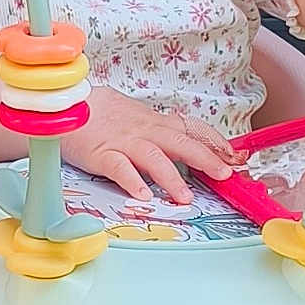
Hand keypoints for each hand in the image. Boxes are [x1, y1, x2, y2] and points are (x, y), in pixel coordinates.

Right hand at [61, 87, 236, 203]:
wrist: (68, 105)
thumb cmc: (104, 116)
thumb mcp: (139, 119)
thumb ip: (162, 133)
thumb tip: (190, 145)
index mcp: (156, 123)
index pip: (192, 129)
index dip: (215, 142)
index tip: (235, 157)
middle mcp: (144, 131)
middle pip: (180, 142)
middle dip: (206, 158)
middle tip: (225, 174)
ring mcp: (123, 142)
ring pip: (153, 157)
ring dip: (172, 178)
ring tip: (185, 198)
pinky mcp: (102, 153)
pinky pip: (119, 167)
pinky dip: (133, 182)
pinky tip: (144, 196)